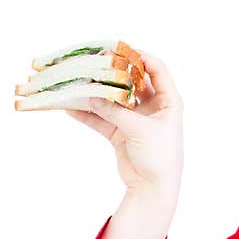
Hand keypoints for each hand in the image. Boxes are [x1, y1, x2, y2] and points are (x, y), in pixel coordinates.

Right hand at [65, 48, 183, 197]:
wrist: (153, 189)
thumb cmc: (159, 157)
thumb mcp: (139, 130)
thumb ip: (115, 111)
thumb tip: (91, 95)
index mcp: (169, 102)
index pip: (157, 70)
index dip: (141, 57)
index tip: (120, 49)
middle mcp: (153, 107)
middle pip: (131, 82)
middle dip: (113, 72)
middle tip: (95, 62)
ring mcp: (136, 120)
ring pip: (113, 100)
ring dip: (96, 93)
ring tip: (77, 82)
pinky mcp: (121, 133)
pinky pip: (102, 119)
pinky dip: (87, 114)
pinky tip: (69, 108)